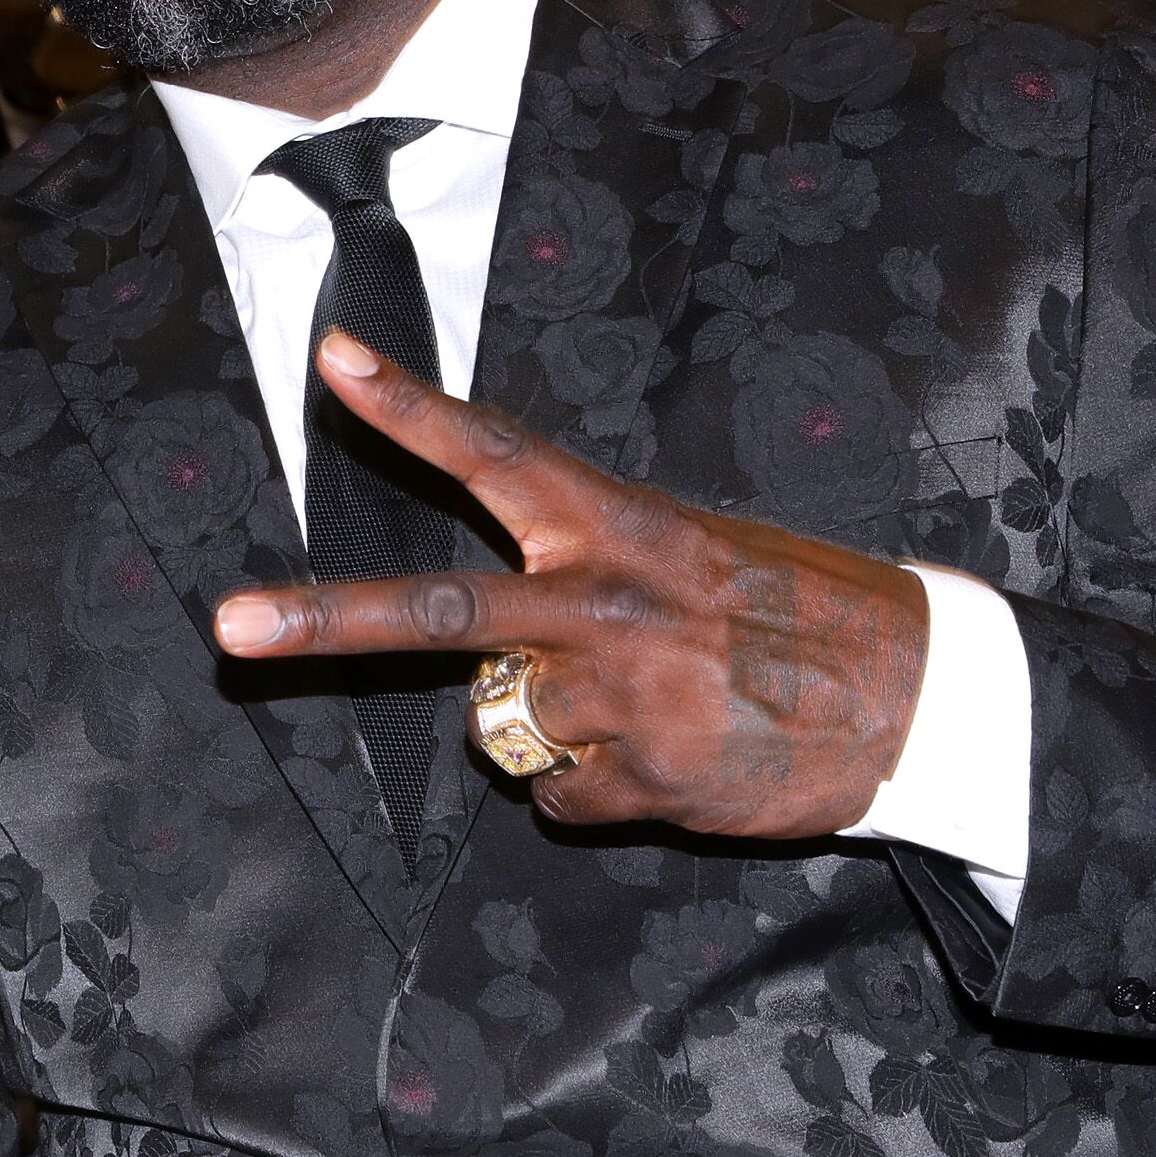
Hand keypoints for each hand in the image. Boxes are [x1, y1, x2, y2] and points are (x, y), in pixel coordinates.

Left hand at [210, 329, 928, 841]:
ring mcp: (622, 695)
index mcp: (621, 528)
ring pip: (504, 727)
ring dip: (555, 732)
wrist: (926, 699)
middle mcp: (607, 604)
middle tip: (229, 626)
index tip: (331, 357)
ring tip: (654, 711)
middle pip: (437, 614)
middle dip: (320, 623)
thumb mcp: (698, 553)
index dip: (409, 408)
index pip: (497, 454)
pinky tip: (675, 761)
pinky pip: (559, 798)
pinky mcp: (645, 781)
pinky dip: (601, 792)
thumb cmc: (802, 615)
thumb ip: (589, 576)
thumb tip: (500, 650)